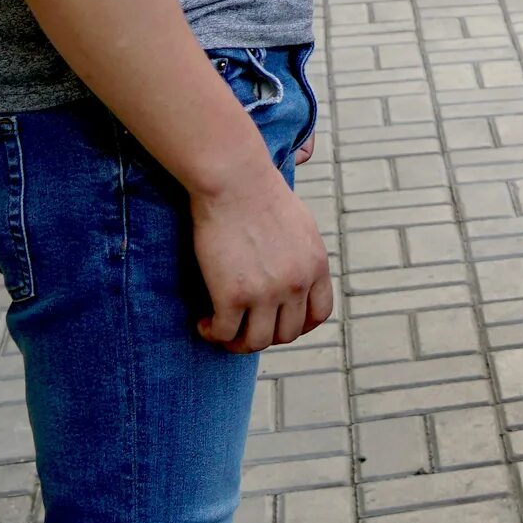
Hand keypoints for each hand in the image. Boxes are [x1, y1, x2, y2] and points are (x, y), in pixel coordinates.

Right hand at [189, 165, 333, 353]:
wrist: (234, 180)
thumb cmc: (259, 193)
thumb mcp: (299, 225)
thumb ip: (301, 254)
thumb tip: (294, 272)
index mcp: (316, 265)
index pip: (318, 315)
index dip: (297, 326)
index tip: (276, 322)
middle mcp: (296, 283)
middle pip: (286, 333)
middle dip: (264, 334)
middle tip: (242, 325)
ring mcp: (266, 292)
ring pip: (256, 342)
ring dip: (237, 343)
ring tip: (221, 330)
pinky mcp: (232, 295)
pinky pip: (224, 333)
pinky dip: (212, 334)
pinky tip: (204, 323)